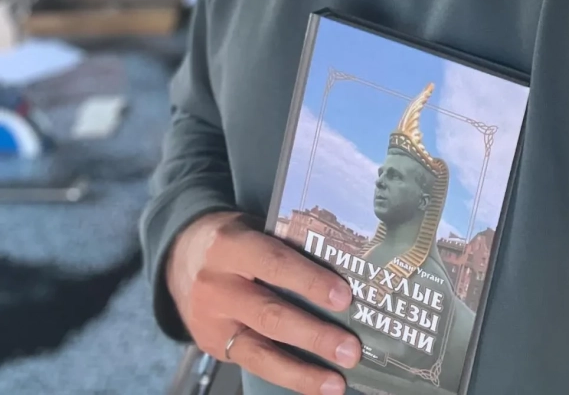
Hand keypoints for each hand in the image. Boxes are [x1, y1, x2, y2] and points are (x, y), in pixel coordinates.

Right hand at [166, 211, 360, 394]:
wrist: (180, 258)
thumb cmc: (233, 238)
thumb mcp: (252, 227)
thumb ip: (285, 244)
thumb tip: (342, 268)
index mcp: (230, 246)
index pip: (274, 263)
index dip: (310, 281)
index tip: (344, 297)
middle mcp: (217, 286)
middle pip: (269, 314)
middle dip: (313, 335)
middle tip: (349, 349)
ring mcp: (212, 321)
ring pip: (259, 351)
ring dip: (302, 371)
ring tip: (336, 382)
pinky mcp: (213, 346)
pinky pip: (253, 364)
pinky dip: (286, 375)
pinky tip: (313, 383)